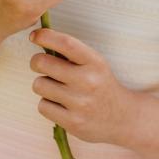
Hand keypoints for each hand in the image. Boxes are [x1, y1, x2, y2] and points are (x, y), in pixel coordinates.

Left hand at [29, 27, 130, 146]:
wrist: (124, 118)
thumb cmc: (102, 85)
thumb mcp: (95, 64)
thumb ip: (72, 53)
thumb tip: (39, 38)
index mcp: (95, 62)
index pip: (65, 43)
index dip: (45, 36)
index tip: (34, 36)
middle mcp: (88, 81)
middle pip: (42, 63)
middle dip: (37, 62)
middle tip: (42, 65)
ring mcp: (80, 103)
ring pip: (39, 85)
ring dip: (43, 85)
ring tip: (56, 89)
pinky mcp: (73, 122)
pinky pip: (42, 106)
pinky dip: (47, 104)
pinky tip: (60, 105)